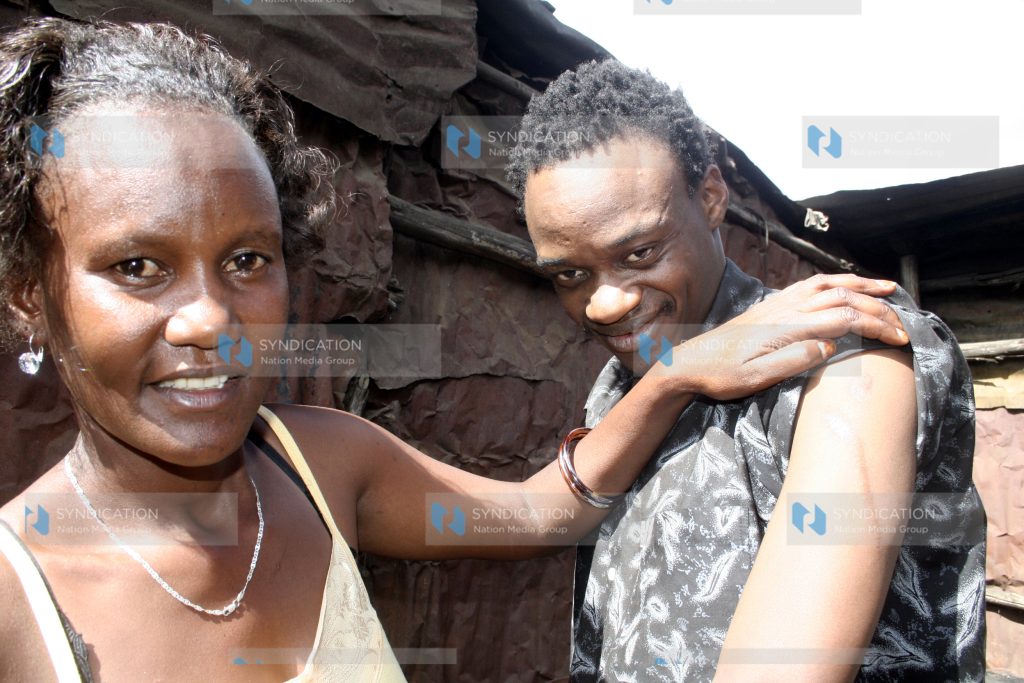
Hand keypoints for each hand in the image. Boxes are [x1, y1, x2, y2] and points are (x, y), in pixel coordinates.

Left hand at [654, 274, 907, 399]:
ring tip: (887, 289)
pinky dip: (835, 281)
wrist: (687, 363)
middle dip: (878, 307)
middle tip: (903, 324)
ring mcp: (777, 304)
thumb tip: (829, 344)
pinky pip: (809, 284)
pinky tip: (844, 286)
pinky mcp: (770, 305)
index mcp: (786, 326)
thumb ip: (792, 361)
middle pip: (842, 298)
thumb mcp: (755, 379)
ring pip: (827, 285)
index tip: (900, 339)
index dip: (876, 325)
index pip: (844, 318)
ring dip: (860, 285)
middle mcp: (784, 308)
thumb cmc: (720, 376)